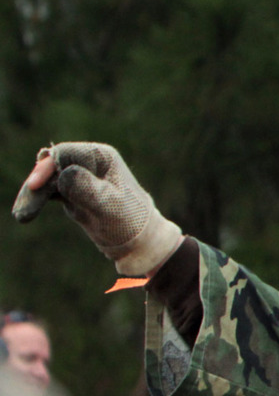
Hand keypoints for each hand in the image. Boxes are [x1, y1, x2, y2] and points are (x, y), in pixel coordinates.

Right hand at [13, 142, 182, 276]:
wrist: (138, 242)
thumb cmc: (129, 221)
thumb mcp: (107, 205)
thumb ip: (86, 188)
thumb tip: (63, 173)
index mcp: (101, 157)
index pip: (65, 153)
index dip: (46, 167)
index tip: (35, 186)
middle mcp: (89, 162)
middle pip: (51, 166)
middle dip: (36, 185)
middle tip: (24, 212)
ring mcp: (80, 176)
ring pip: (47, 179)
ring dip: (33, 195)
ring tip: (22, 216)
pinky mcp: (73, 192)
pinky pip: (49, 191)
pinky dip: (38, 200)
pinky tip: (26, 213)